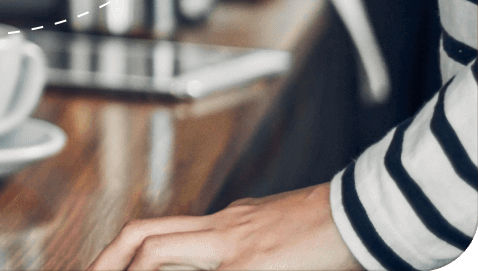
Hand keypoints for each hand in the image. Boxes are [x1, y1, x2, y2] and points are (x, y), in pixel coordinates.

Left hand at [85, 184, 358, 270]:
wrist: (367, 211)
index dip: (127, 253)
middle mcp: (222, 229)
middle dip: (110, 258)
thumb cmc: (330, 230)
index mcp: (226, 223)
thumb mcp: (274, 237)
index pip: (162, 234)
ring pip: (160, 251)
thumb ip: (239, 249)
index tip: (110, 267)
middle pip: (146, 234)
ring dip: (131, 267)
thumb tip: (221, 261)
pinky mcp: (251, 263)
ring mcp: (233, 246)